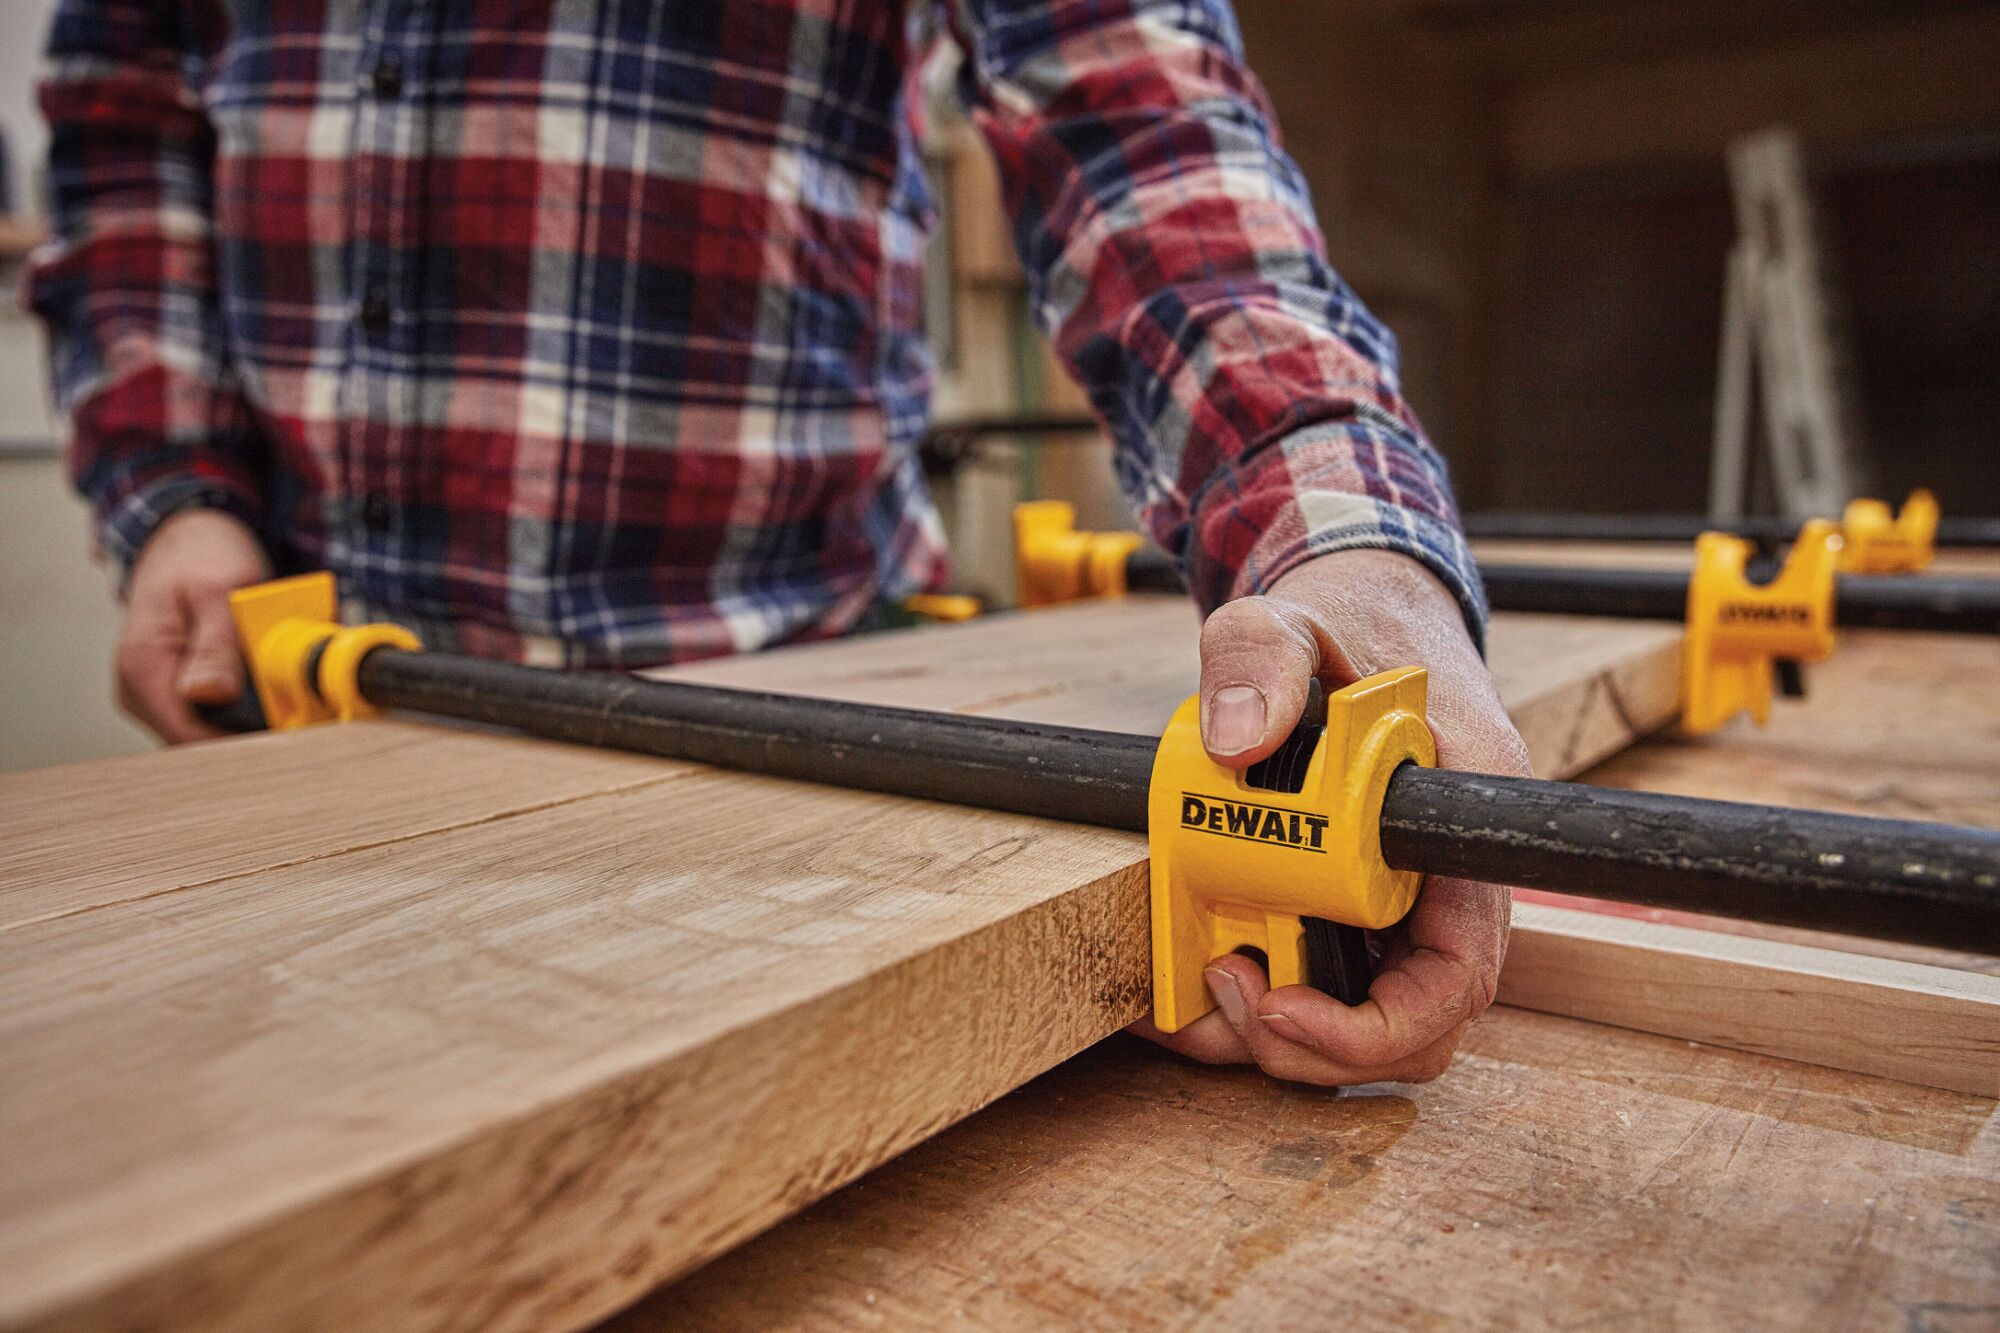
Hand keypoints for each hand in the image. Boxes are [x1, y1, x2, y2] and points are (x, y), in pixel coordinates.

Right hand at [117, 508, 270, 742]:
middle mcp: (142, 688)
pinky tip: (274, 679)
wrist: (190, 538)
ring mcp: (159, 691)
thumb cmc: (202, 556)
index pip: (188, 736)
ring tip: (289, 685)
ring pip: (215, 727)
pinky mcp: (181, 688)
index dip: (241, 743)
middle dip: (256, 728)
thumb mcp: (220, 590)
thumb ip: (217, 646)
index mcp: (142, 667)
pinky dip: (252, 700)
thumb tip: (212, 696)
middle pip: (204, 739)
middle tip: (301, 706)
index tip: (289, 734)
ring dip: (257, 714)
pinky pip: (219, 710)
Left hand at [1132, 548, 1530, 1084]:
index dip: (1381, 1024)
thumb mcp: (1292, 618)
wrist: (1359, 616)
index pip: (1458, 971)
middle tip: (1225, 993)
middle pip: (1407, 1025)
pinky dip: (1240, 1002)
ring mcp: (1393, 906)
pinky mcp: (1342, 912)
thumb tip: (1233, 739)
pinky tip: (1176, 976)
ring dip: (1267, 1033)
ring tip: (1193, 988)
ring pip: (1355, 1019)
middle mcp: (1439, 886)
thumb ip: (1260, 657)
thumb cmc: (1351, 624)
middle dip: (1311, 1045)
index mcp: (1459, 827)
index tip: (1282, 1003)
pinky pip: (1310, 986)